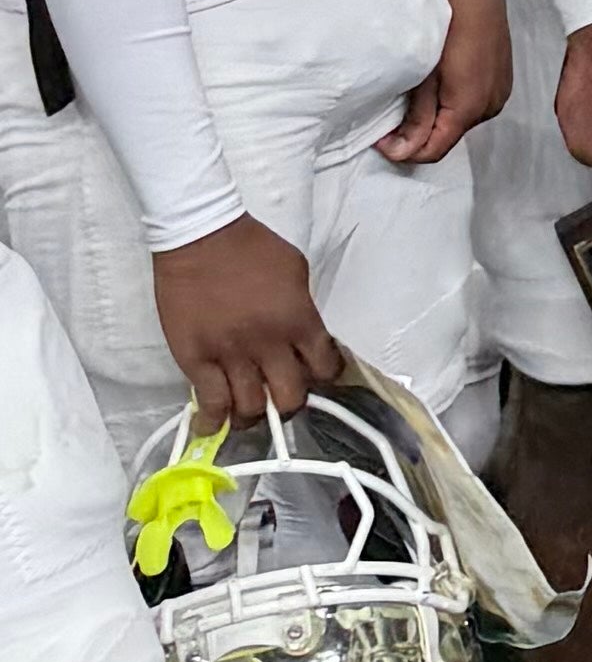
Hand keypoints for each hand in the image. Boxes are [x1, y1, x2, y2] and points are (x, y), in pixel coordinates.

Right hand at [154, 213, 340, 424]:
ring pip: (250, 409)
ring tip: (250, 413)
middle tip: (282, 397)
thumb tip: (305, 338)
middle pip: (290, 399)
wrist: (200, 235)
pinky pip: (210, 403)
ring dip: (254, 416)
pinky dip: (213, 421)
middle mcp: (268, 345)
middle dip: (290, 403)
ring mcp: (230, 355)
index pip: (324, 368)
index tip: (317, 375)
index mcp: (298, 320)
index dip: (324, 376)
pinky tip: (214, 425)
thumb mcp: (295, 271)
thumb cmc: (251, 246)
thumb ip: (303, 309)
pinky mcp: (196, 360)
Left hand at [375, 0, 513, 168]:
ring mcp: (499, 94)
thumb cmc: (448, 24)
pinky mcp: (502, 81)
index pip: (434, 151)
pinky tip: (442, 79)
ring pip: (461, 120)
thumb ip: (417, 117)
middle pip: (448, 136)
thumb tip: (403, 150)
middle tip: (396, 112)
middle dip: (421, 132)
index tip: (382, 139)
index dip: (404, 151)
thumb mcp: (423, 74)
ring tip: (419, 91)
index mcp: (469, 107)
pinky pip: (475, 104)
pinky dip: (456, 101)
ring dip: (439, 115)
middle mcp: (489, 106)